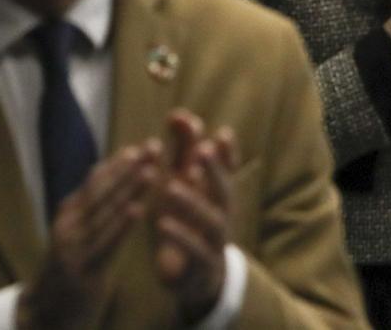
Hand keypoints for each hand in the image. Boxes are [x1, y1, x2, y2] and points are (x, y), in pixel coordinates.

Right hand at [16, 142, 164, 329]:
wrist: (45, 316)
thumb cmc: (69, 276)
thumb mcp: (77, 240)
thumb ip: (92, 216)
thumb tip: (114, 191)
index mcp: (70, 215)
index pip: (96, 181)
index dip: (120, 163)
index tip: (143, 146)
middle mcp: (69, 224)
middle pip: (102, 190)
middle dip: (130, 168)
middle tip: (154, 147)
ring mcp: (73, 245)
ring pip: (105, 211)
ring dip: (129, 189)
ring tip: (151, 170)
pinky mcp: (82, 268)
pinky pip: (106, 242)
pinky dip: (122, 224)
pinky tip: (137, 209)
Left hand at [154, 112, 235, 322]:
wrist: (194, 278)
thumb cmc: (187, 221)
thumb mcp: (183, 185)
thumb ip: (182, 152)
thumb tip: (181, 113)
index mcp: (216, 195)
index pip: (226, 171)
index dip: (227, 153)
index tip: (222, 132)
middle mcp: (221, 216)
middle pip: (224, 191)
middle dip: (216, 171)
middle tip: (203, 149)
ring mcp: (215, 241)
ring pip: (211, 221)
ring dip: (193, 203)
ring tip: (172, 186)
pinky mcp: (203, 264)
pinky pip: (195, 251)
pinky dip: (181, 236)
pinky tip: (163, 222)